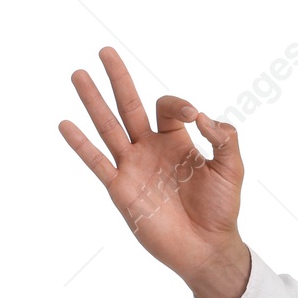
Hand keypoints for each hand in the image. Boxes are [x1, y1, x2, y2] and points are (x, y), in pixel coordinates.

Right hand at [58, 47, 248, 297]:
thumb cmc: (221, 208)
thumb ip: (223, 136)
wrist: (206, 246)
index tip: (193, 116)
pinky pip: (98, 162)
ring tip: (78, 74)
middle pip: (130, 105)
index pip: (167, 107)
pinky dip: (81, 144)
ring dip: (94, 101)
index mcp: (177, 141)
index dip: (179, 104)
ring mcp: (133, 166)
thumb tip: (201, 116)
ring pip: (109, 126)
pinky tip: (65, 124)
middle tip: (104, 51)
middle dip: (118, 79)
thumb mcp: (231, 167)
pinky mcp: (121, 188)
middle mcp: (151, 148)